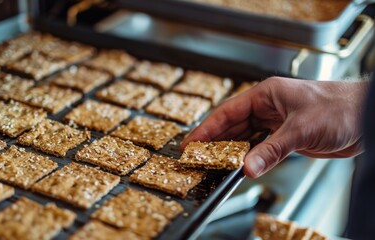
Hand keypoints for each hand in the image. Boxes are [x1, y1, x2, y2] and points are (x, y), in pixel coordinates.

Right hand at [181, 77, 367, 177]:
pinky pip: (260, 147)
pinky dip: (250, 157)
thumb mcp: (300, 129)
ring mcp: (275, 122)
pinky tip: (240, 165)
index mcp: (266, 95)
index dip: (207, 128)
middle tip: (197, 156)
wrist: (366, 117)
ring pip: (245, 138)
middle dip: (214, 141)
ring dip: (231, 150)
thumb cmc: (339, 108)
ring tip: (213, 163)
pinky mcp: (285, 137)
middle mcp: (268, 107)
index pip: (228, 112)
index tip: (192, 143)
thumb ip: (271, 150)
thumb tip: (246, 168)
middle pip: (232, 125)